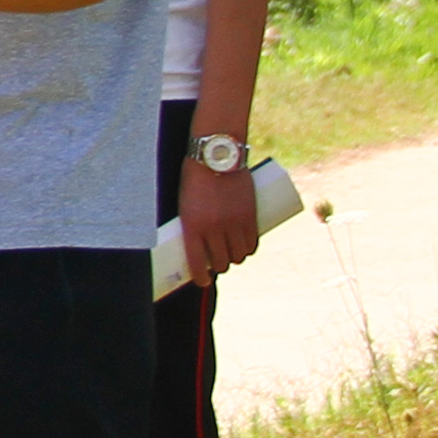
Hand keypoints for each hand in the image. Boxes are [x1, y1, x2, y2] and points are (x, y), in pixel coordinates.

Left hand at [175, 157, 261, 285]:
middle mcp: (214, 228)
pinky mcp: (250, 216)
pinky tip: (244, 249)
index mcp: (193, 225)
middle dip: (219, 266)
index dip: (200, 277)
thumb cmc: (194, 177)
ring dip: (235, 258)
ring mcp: (234, 223)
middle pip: (221, 262)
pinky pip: (253, 244)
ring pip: (239, 256)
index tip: (201, 281)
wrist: (217, 155)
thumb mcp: (185, 202)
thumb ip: (192, 222)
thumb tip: (197, 244)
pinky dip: (249, 250)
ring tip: (230, 253)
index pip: (198, 263)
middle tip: (216, 261)